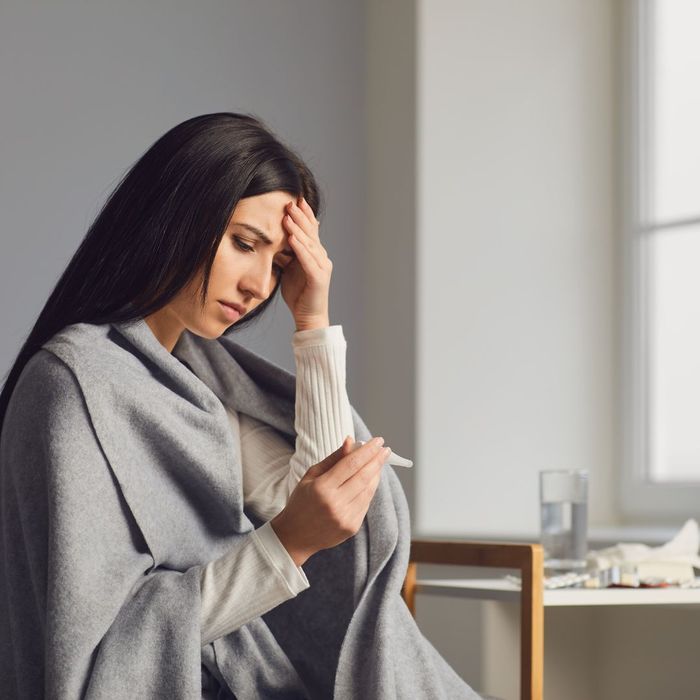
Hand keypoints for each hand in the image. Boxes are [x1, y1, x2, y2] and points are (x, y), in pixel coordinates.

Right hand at [270, 436, 390, 565]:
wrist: (295, 536)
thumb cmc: (301, 502)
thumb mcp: (311, 476)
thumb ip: (333, 459)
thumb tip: (351, 442)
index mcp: (322, 488)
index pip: (351, 464)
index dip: (367, 451)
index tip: (378, 441)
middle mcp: (335, 504)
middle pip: (364, 476)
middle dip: (377, 460)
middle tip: (385, 449)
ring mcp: (345, 517)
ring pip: (368, 490)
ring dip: (376, 474)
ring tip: (379, 462)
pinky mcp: (352, 527)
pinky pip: (366, 503)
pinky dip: (370, 489)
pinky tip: (371, 479)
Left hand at [280, 196, 331, 330]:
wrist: (308, 317)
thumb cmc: (299, 294)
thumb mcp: (288, 270)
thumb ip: (284, 255)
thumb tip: (273, 242)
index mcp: (314, 254)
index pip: (310, 230)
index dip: (303, 215)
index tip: (295, 200)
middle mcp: (321, 257)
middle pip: (311, 232)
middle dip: (300, 216)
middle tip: (290, 202)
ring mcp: (322, 267)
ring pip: (310, 243)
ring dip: (298, 228)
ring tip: (288, 216)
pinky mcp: (319, 277)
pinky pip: (308, 259)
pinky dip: (300, 248)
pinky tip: (292, 238)